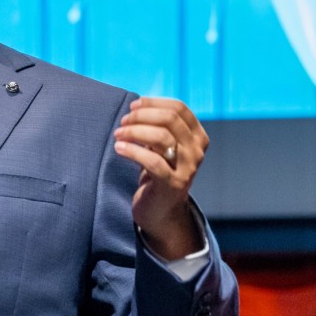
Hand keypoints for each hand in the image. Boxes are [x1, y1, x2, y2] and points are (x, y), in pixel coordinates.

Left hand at [113, 97, 207, 259]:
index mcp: (197, 136)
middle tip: (123, 123)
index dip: (153, 103)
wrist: (162, 211)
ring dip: (134, 131)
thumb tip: (137, 105)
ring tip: (118, 135)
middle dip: (141, 116)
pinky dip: (132, 151)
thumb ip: (158, 126)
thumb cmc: (157, 172)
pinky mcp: (173, 184)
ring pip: (162, 137)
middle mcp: (197, 150)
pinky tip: (118, 149)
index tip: (132, 106)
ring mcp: (188, 168)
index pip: (179, 108)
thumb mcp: (162, 146)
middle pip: (169, 119)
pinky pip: (152, 161)